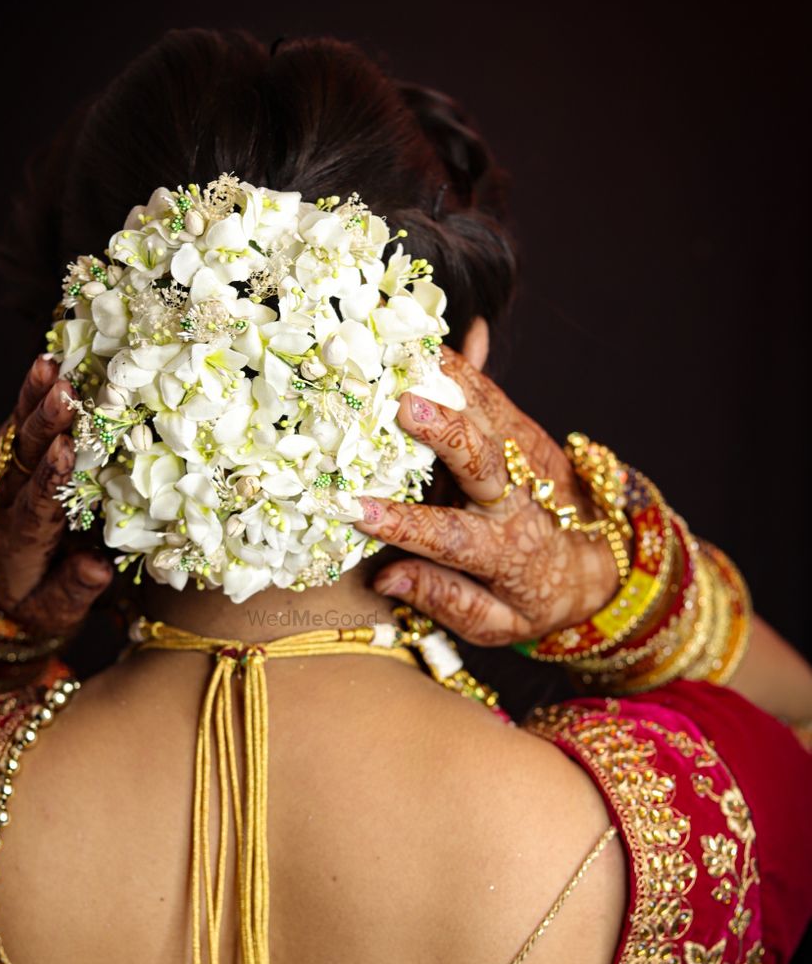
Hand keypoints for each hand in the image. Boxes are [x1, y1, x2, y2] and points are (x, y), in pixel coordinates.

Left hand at [0, 356, 112, 636]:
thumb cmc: (36, 603)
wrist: (1, 592)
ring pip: (18, 435)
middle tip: (65, 391)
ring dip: (33, 399)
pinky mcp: (16, 463)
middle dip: (44, 425)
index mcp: (20, 541)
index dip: (51, 476)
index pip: (36, 504)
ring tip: (51, 364)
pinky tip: (48, 365)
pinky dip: (32, 395)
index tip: (68, 449)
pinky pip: (21, 427)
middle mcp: (9, 503)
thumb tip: (97, 567)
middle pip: (23, 461)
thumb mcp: (53, 613)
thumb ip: (73, 591)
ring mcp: (9, 479)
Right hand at [355, 347, 622, 645]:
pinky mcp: (526, 429)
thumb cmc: (537, 596)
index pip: (450, 537)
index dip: (404, 524)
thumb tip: (387, 577)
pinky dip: (461, 365)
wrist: (607, 562)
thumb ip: (444, 600)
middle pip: (483, 460)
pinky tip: (428, 342)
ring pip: (488, 414)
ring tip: (408, 355)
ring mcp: (525, 456)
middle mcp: (518, 498)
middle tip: (406, 406)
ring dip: (449, 383)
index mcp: (506, 552)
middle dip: (445, 432)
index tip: (357, 510)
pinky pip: (491, 391)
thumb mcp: (498, 622)